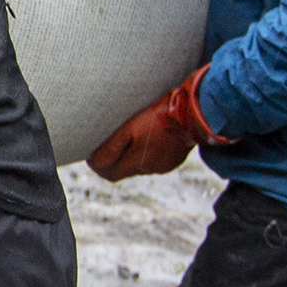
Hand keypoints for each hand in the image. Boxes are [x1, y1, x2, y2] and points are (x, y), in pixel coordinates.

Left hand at [88, 67, 227, 181]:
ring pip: (140, 165)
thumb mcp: (131, 128)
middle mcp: (151, 168)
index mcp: (139, 162)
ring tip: (130, 137)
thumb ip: (111, 147)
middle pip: (124, 171)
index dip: (99, 166)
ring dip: (132, 155)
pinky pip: (155, 160)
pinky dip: (148, 152)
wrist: (194, 112)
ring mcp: (165, 165)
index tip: (93, 156)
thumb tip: (94, 162)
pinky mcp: (175, 159)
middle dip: (114, 161)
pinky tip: (150, 138)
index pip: (111, 174)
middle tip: (107, 145)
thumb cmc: (160, 116)